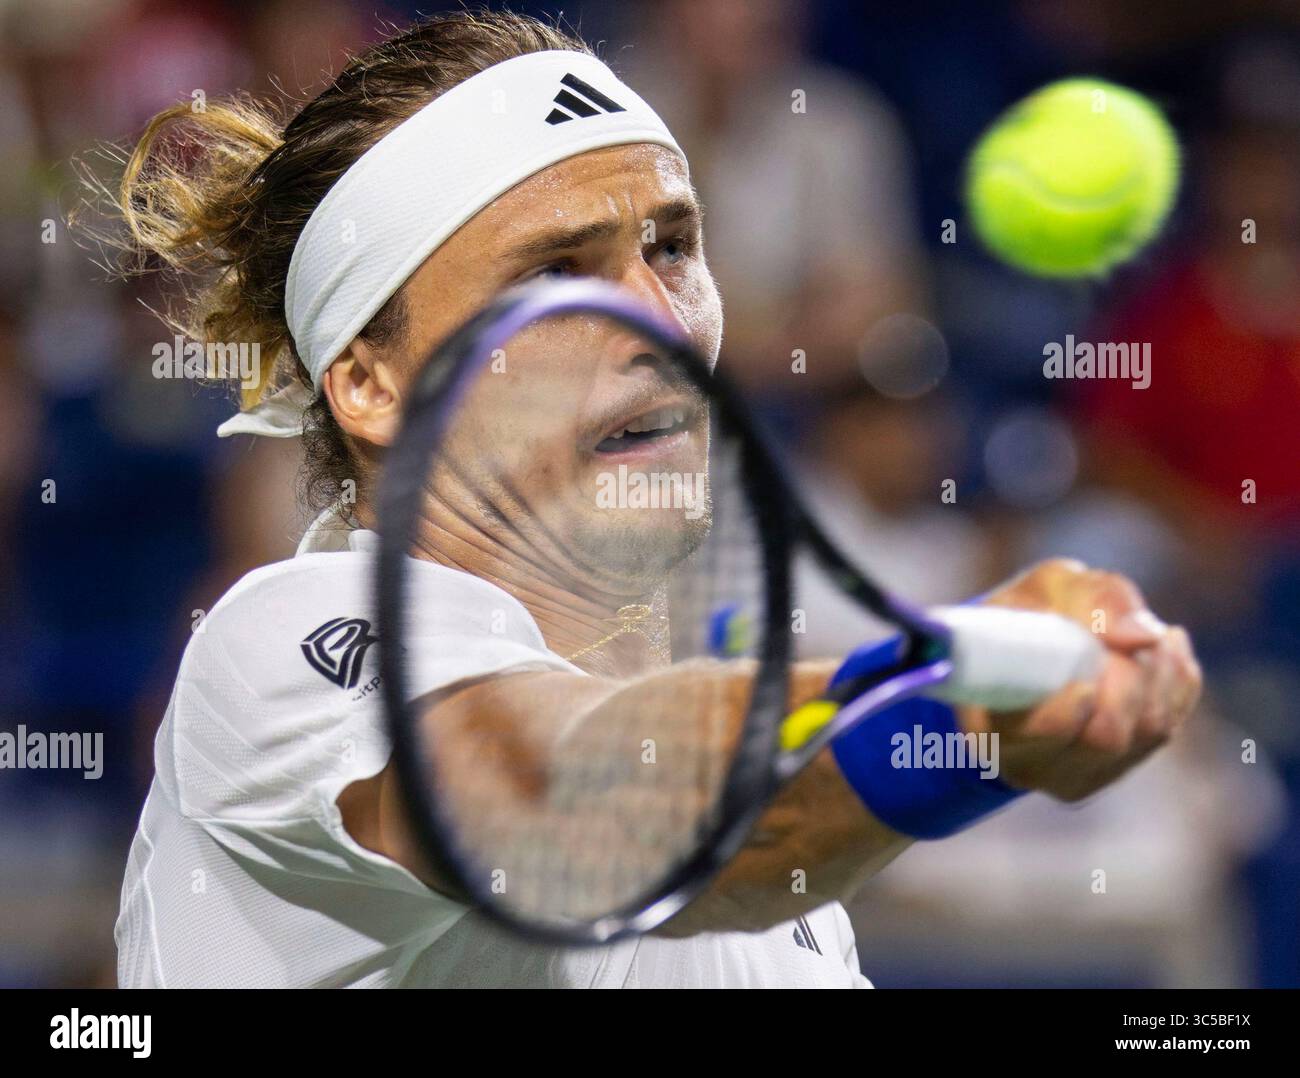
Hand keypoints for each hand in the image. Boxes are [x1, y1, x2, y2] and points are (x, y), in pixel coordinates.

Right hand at [959, 558, 1201, 800]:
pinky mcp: (1120, 767)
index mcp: (989, 726)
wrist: (1019, 650)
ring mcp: (1080, 773)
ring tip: (1142, 635)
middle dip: (1126, 677)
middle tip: (1119, 636)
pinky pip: (1171, 724)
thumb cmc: (1026, 616)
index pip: (1042, 733)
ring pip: (1148, 732)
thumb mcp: (1043, 588)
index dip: (1072, 704)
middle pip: (1105, 737)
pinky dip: (1175, 679)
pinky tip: (1157, 650)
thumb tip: (1146, 635)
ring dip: (1157, 673)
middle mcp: (1032, 764)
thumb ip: (1091, 599)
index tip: (1087, 669)